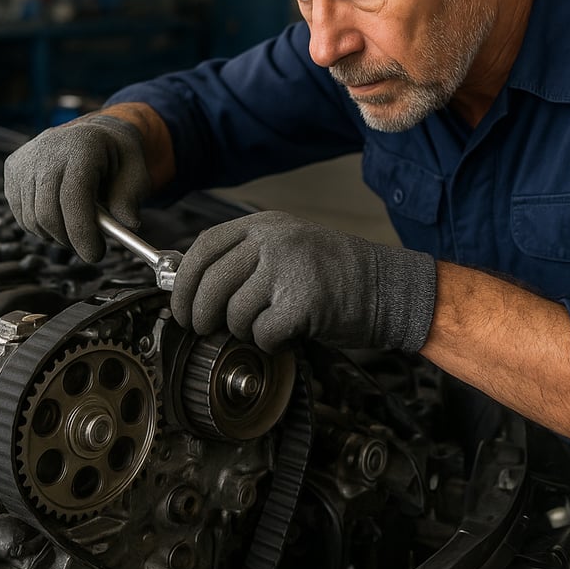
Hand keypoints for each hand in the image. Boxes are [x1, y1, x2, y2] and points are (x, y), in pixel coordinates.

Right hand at [4, 114, 149, 260]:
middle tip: (89, 246)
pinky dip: (40, 227)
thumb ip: (130, 198)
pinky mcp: (12, 169)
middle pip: (47, 214)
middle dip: (70, 240)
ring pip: (32, 219)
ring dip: (55, 236)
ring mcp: (25, 159)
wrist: (91, 133)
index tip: (95, 254)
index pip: (72, 198)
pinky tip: (59, 216)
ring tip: (76, 227)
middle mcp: (47, 150)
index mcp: (81, 146)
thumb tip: (128, 225)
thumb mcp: (136, 171)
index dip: (82, 233)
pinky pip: (21, 214)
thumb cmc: (116, 156)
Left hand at [170, 211, 437, 353]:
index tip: (180, 306)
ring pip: (234, 312)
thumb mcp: (287, 249)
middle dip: (201, 315)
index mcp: (265, 225)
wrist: (389, 288)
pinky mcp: (303, 300)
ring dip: (243, 331)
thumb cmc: (337, 275)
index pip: (204, 247)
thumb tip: (194, 290)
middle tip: (205, 329)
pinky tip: (287, 335)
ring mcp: (289, 267)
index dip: (184, 282)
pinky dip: (270, 343)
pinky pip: (262, 333)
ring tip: (266, 326)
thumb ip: (245, 260)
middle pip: (211, 282)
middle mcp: (274, 240)